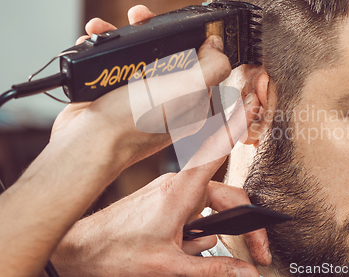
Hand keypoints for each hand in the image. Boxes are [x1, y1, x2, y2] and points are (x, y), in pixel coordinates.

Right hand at [51, 5, 231, 175]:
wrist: (85, 142)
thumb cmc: (134, 123)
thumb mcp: (187, 91)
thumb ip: (211, 67)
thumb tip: (217, 46)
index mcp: (191, 101)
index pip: (201, 62)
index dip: (192, 37)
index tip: (179, 23)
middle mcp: (166, 98)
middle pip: (167, 52)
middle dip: (152, 30)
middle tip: (137, 16)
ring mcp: (138, 96)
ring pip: (136, 54)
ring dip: (120, 35)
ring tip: (104, 28)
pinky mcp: (112, 94)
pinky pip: (110, 63)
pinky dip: (100, 50)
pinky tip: (90, 45)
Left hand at [52, 91, 269, 276]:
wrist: (80, 251)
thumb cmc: (114, 252)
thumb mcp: (169, 266)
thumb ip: (213, 269)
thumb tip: (245, 273)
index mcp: (181, 191)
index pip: (217, 150)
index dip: (238, 124)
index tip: (252, 101)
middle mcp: (178, 185)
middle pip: (225, 195)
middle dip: (243, 224)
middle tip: (257, 252)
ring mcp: (170, 192)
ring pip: (208, 207)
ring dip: (211, 232)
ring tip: (194, 255)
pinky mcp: (163, 200)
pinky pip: (193, 212)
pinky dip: (195, 232)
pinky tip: (182, 248)